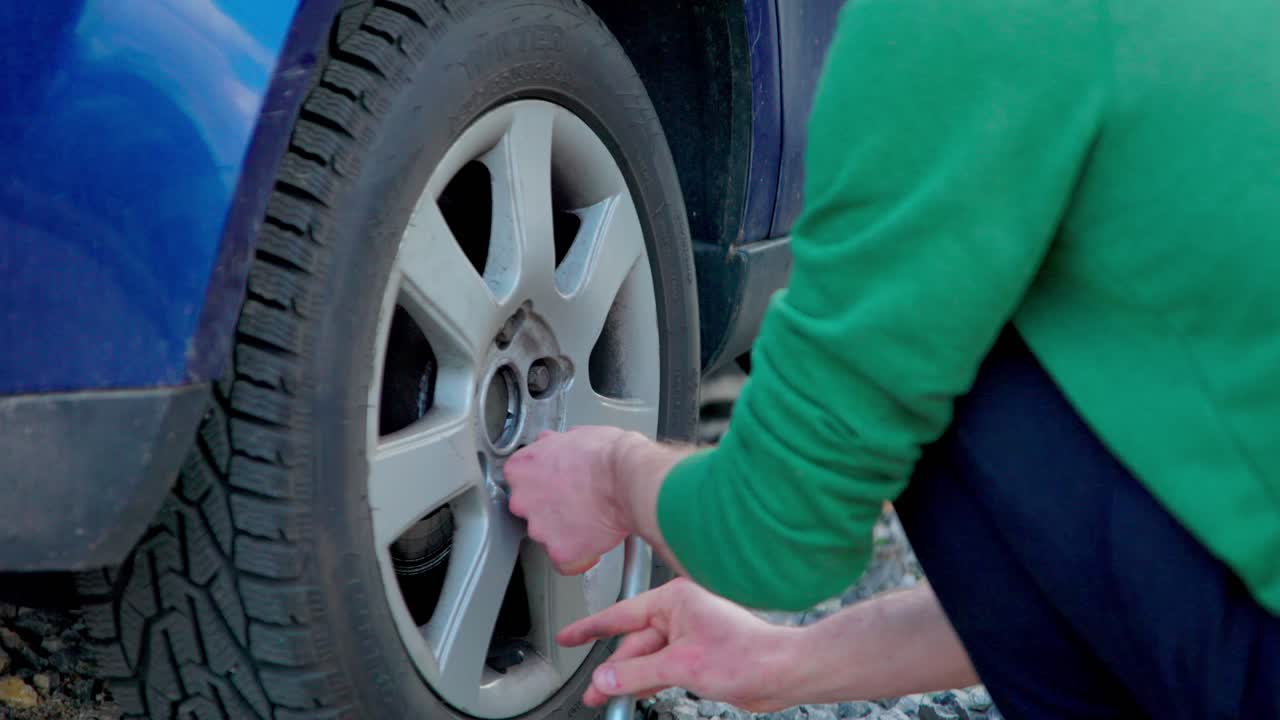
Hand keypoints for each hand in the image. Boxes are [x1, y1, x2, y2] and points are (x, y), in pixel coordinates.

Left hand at [505, 427, 637, 573]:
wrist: (628, 479)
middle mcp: (522, 500)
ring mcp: (539, 529)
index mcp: (521, 469)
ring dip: (563, 531)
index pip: (519, 479)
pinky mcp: (558, 552)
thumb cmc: (607, 456)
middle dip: (549, 508)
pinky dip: (578, 556)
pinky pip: (565, 562)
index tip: (555, 483)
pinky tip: (592, 542)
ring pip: (546, 536)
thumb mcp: (574, 435)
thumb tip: (557, 447)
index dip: (541, 481)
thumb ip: (555, 447)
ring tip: (589, 519)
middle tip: (575, 501)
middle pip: (530, 509)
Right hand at [558, 578, 800, 711]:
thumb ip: (636, 673)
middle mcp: (680, 614)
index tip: (568, 636)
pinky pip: (662, 668)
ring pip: (647, 658)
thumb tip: (605, 679)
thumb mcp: (680, 666)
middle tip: (594, 693)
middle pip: (633, 642)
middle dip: (613, 669)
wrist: (781, 672)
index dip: (590, 628)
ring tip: (608, 700)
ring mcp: (689, 635)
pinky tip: (635, 695)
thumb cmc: (745, 655)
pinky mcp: (698, 655)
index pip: (620, 614)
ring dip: (629, 679)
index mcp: (674, 600)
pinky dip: (648, 682)